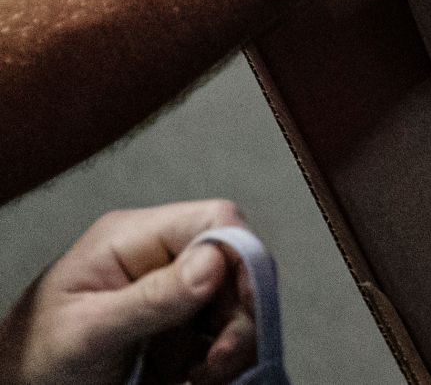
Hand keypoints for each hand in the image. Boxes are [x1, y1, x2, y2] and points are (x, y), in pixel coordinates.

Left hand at [0, 200, 256, 384]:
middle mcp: (156, 256)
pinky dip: (215, 358)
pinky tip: (194, 378)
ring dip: (228, 342)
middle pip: (231, 264)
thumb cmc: (31, 361)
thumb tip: (215, 262)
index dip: (240, 257)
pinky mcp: (172, 323)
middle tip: (219, 362)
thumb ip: (150, 297)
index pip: (214, 220)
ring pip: (231, 301)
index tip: (241, 308)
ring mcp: (166, 290)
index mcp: (131, 238)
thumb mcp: (87, 332)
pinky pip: (215, 332)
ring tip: (203, 376)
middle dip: (236, 313)